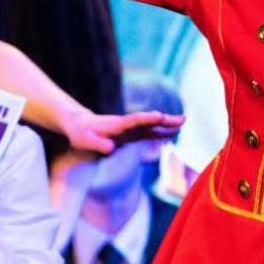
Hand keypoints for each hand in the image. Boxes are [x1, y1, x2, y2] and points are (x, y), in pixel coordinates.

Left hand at [60, 106, 184, 154]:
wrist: (79, 124)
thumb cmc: (81, 133)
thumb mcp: (85, 140)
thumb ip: (97, 144)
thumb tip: (111, 147)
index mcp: (116, 125)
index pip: (134, 121)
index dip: (147, 119)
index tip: (159, 116)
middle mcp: (126, 124)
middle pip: (148, 121)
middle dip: (164, 120)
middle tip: (182, 119)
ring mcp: (130, 128)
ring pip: (151, 125)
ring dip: (167, 124)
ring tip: (183, 122)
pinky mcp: (131, 132)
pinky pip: (149, 131)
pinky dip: (161, 130)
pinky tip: (171, 132)